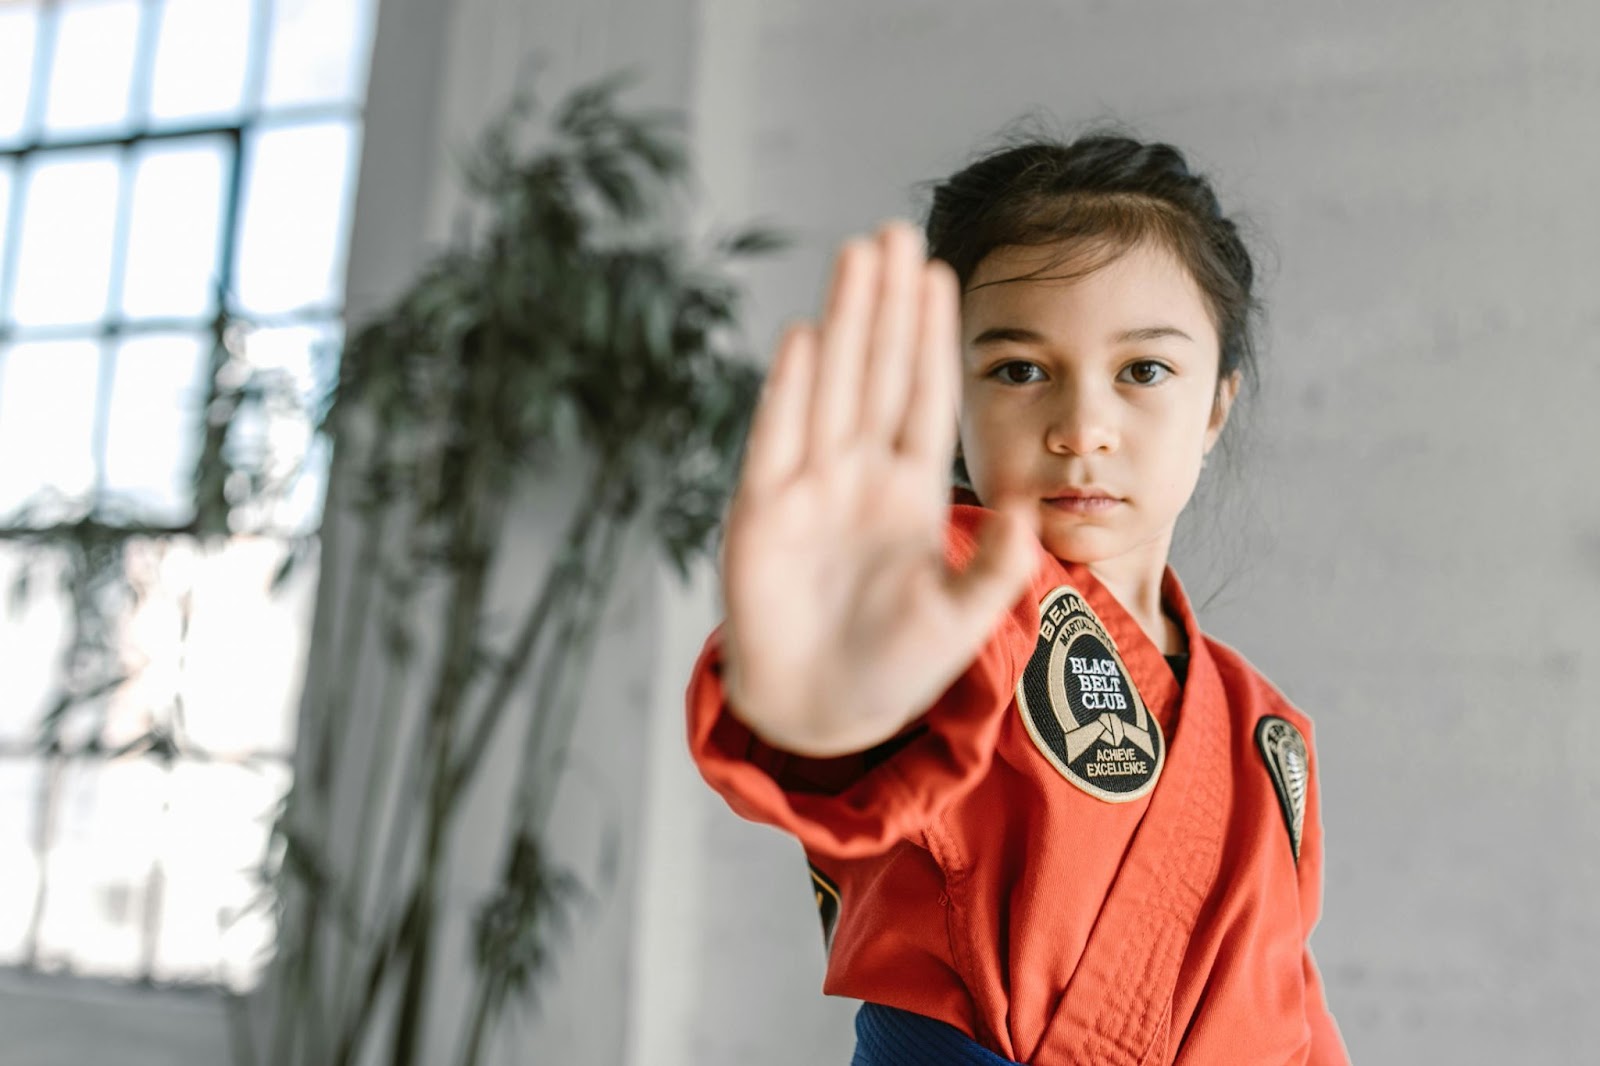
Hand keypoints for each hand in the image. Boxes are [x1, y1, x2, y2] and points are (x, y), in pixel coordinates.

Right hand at [719, 222, 1038, 756]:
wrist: (822, 715)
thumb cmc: (893, 667)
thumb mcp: (959, 620)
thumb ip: (993, 570)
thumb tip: (1030, 515)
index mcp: (909, 493)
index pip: (925, 398)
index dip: (930, 338)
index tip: (941, 275)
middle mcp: (859, 477)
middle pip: (877, 372)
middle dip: (887, 304)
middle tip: (895, 231)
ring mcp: (808, 490)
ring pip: (830, 388)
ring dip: (844, 323)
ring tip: (855, 255)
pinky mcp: (762, 514)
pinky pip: (779, 440)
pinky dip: (791, 391)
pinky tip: (805, 336)